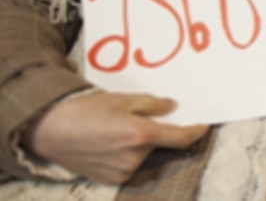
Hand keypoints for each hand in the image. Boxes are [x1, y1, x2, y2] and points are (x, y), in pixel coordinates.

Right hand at [21, 91, 209, 185]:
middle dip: (159, 134)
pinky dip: (129, 155)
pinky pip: (131, 166)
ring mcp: (122, 171)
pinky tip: (112, 143)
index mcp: (140, 135)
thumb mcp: (122, 99)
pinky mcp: (111, 179)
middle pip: (161, 146)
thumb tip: (172, 107)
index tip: (203, 126)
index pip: (180, 138)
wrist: (49, 130)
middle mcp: (134, 158)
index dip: (195, 132)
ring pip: (146, 156)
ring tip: (119, 130)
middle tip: (145, 120)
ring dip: (143, 145)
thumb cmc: (84, 110)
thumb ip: (152, 104)